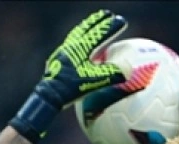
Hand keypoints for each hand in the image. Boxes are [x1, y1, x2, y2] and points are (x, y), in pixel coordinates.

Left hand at [10, 9, 127, 142]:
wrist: (49, 94)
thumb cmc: (71, 87)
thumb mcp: (95, 81)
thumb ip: (112, 73)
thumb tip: (129, 68)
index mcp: (81, 48)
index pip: (98, 33)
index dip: (110, 26)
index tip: (121, 20)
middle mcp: (71, 45)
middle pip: (86, 28)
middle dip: (97, 21)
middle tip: (107, 14)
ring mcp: (63, 51)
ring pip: (77, 34)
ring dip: (86, 27)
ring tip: (93, 24)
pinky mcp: (59, 59)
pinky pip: (71, 43)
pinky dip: (78, 38)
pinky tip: (80, 44)